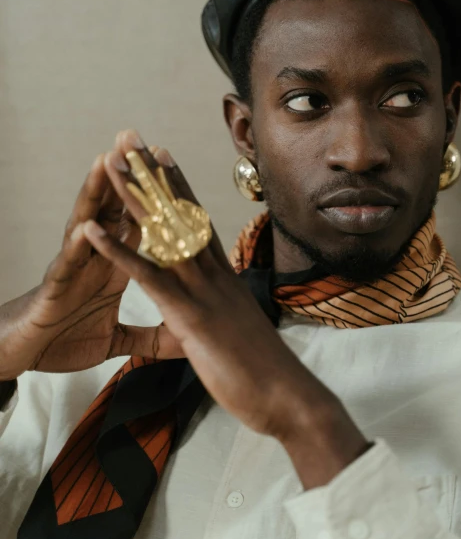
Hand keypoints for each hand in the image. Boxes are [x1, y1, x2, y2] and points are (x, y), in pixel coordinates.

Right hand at [0, 132, 184, 379]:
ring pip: (88, 223)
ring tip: (106, 161)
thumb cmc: (66, 340)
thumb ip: (149, 336)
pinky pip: (69, 263)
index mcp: (114, 266)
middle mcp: (95, 258)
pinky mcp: (56, 288)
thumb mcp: (117, 340)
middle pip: (112, 209)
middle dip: (124, 176)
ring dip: (97, 194)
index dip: (152, 197)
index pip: (136, 223)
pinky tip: (85, 226)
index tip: (168, 165)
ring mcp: (75, 268)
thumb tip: (178, 339)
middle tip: (134, 139)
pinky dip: (78, 245)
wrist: (23, 358)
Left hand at [82, 131, 369, 486]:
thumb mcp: (241, 333)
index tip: (163, 159)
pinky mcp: (191, 316)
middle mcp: (214, 274)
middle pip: (178, 215)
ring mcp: (203, 292)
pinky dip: (118, 251)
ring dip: (133, 197)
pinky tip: (94, 231)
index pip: (197, 223)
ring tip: (112, 163)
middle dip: (153, 177)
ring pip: (163, 233)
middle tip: (131, 142)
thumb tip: (221, 308)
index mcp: (224, 278)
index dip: (178, 188)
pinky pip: (148, 276)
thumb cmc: (266, 371)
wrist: (289, 396)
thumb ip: (226, 312)